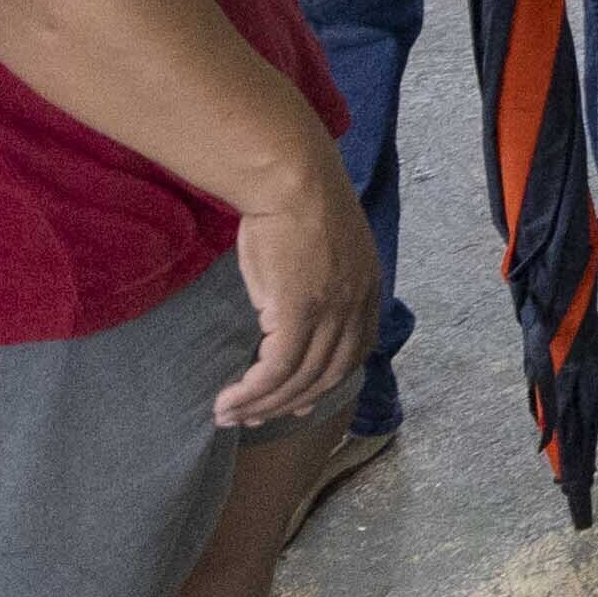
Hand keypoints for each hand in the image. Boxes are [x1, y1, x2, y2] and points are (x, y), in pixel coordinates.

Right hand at [217, 165, 380, 432]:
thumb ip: (322, 281)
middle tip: (254, 419)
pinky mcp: (300, 310)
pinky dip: (253, 392)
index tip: (299, 404)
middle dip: (289, 404)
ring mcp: (332, 309)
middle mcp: (357, 305)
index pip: (355, 352)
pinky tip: (230, 401)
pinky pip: (277, 368)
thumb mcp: (324, 248)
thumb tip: (292, 307)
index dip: (325, 384)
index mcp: (367, 289)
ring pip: (301, 378)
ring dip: (263, 404)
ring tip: (230, 415)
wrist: (291, 177)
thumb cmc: (296, 203)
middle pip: (328, 375)